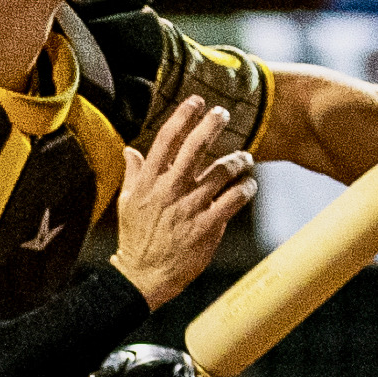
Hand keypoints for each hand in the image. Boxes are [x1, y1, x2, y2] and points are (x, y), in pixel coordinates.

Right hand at [114, 100, 256, 308]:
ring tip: (245, 158)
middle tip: (224, 113)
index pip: (166, 140)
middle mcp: (170, 190)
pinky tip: (250, 185)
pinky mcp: (207, 225)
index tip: (196, 101)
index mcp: (149, 182)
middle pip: (194, 148)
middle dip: (212, 125)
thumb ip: (133, 174)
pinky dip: (246, 188)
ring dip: (237, 160)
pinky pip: (233, 199)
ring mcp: (190, 207)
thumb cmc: (136, 237)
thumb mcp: (127, 203)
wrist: (143, 275)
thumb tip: (130, 150)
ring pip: (220, 171)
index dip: (182, 117)